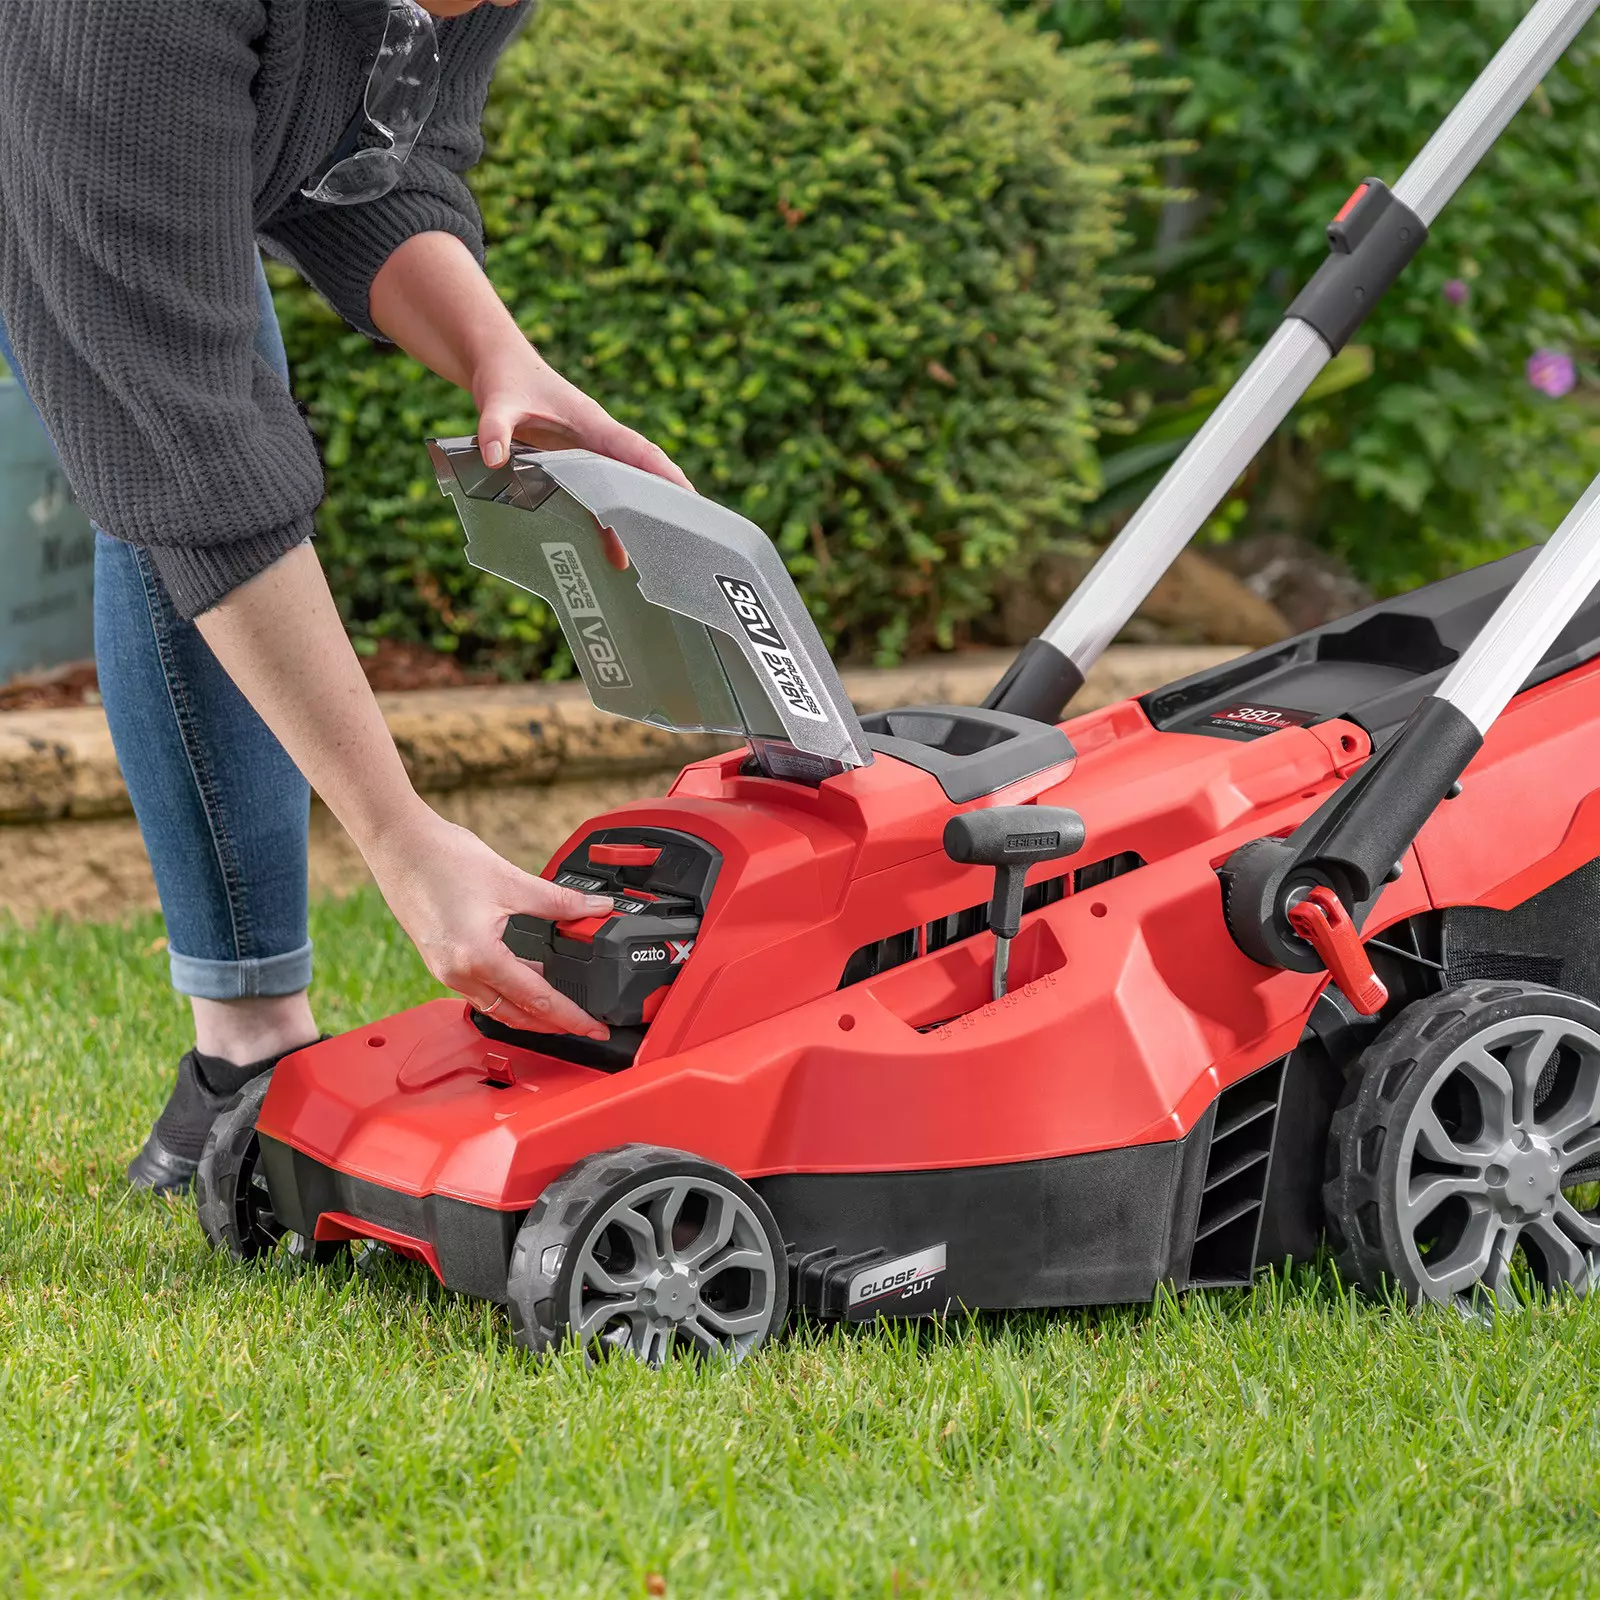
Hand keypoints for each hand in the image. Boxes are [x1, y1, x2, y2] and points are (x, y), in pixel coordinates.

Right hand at [367, 804, 617, 1038]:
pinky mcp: (441, 962)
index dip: (572, 1017)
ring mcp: (446, 971)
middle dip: (554, 1025)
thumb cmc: (441, 858)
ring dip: (530, 1012)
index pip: (537, 1000)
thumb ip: (560, 902)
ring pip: (497, 1007)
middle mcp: (458, 973)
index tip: (596, 1030)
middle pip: (516, 1015)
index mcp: (478, 957)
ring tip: (563, 1008)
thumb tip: (596, 908)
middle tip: (586, 1027)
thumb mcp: (512, 881)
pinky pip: (481, 992)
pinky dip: (508, 994)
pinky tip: (527, 979)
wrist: (398, 844)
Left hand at [475, 344, 691, 536]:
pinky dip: (606, 525)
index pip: (636, 450)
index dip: (662, 472)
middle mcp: (596, 441)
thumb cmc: (507, 379)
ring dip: (633, 522)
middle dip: (662, 503)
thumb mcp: (498, 402)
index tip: (688, 495)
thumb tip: (494, 460)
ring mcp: (587, 455)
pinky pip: (596, 499)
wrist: (500, 368)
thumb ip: (494, 428)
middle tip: (686, 535)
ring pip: (620, 492)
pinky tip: (612, 556)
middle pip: (639, 475)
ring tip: (649, 559)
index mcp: (591, 423)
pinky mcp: (573, 467)